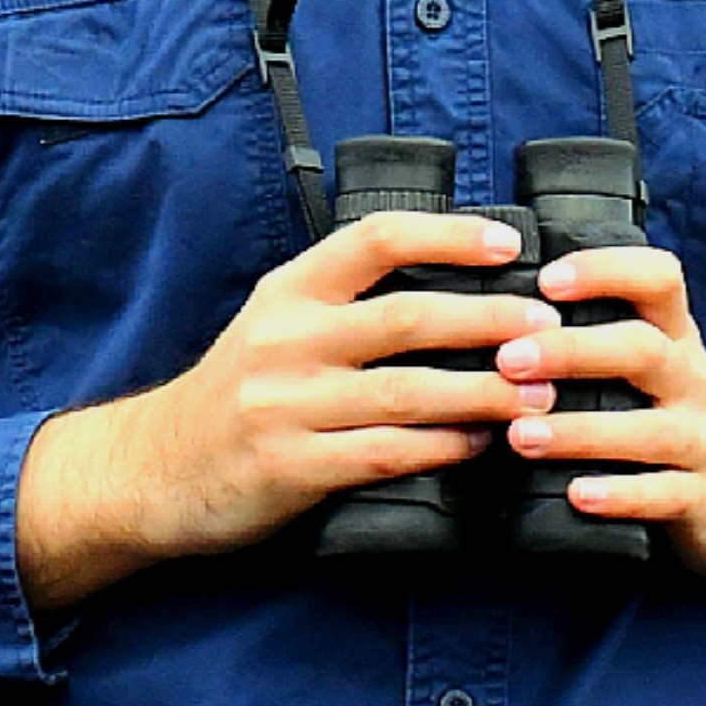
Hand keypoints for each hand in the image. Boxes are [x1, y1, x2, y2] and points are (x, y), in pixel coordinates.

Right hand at [16, 214, 557, 610]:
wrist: (155, 469)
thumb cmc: (238, 393)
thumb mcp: (275, 324)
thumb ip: (345, 302)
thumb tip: (456, 285)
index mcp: (289, 292)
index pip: (374, 239)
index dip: (447, 235)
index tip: (508, 245)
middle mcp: (287, 338)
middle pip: (407, 317)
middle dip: (490, 320)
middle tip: (551, 326)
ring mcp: (287, 404)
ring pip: (408, 392)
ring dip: (484, 392)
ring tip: (539, 394)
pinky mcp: (291, 466)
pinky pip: (385, 453)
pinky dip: (443, 448)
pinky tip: (481, 444)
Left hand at [497, 248, 705, 601]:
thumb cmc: (684, 419)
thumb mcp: (660, 368)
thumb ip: (603, 341)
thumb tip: (506, 315)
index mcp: (677, 340)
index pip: (657, 280)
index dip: (605, 272)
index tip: (547, 279)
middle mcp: (694, 382)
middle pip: (643, 350)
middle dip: (573, 351)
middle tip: (508, 359)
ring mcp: (705, 442)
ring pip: (647, 429)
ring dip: (579, 431)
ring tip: (521, 435)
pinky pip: (663, 495)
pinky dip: (619, 495)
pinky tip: (576, 494)